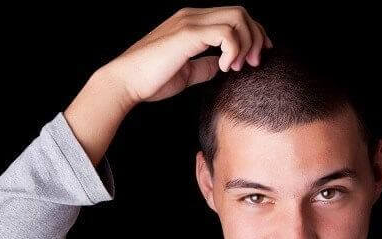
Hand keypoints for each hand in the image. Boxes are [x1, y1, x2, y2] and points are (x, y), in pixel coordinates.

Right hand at [102, 6, 272, 103]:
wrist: (125, 82)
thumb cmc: (149, 81)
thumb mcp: (185, 73)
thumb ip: (203, 66)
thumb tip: (220, 67)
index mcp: (190, 23)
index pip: (233, 17)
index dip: (252, 34)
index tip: (256, 58)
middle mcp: (191, 16)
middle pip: (241, 13)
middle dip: (256, 37)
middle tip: (254, 63)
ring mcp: (190, 22)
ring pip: (238, 17)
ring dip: (248, 42)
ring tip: (239, 66)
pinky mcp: (188, 34)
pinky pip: (227, 33)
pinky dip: (234, 50)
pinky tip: (225, 67)